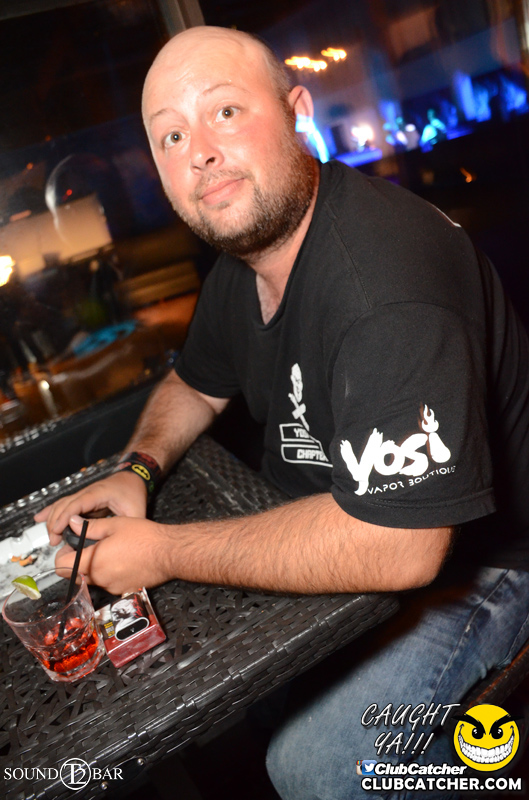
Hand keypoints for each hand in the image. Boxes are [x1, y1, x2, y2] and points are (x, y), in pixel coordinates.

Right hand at [35, 471, 148, 545]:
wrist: (133, 478)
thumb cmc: (133, 491)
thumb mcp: (135, 511)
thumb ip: (126, 526)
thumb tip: (117, 542)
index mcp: (99, 493)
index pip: (77, 504)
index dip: (65, 517)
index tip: (57, 530)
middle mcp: (88, 492)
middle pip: (64, 505)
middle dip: (55, 522)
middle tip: (54, 541)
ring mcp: (84, 495)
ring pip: (62, 505)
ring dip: (53, 519)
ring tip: (51, 537)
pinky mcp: (83, 500)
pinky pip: (64, 505)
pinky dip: (51, 511)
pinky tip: (40, 517)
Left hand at [55, 515, 173, 594]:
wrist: (169, 553)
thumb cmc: (146, 538)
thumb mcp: (115, 525)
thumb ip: (90, 526)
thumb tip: (73, 522)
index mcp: (94, 561)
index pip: (62, 566)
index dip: (62, 554)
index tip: (71, 545)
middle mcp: (100, 578)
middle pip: (75, 575)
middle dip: (77, 560)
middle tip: (89, 545)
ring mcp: (112, 586)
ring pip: (92, 579)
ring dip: (93, 566)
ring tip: (109, 550)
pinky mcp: (124, 589)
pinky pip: (108, 582)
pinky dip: (108, 573)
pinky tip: (121, 559)